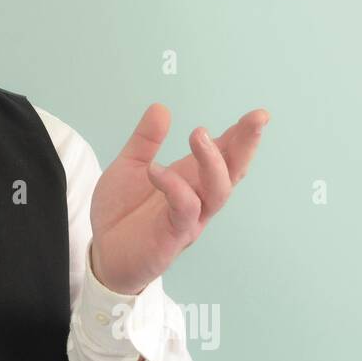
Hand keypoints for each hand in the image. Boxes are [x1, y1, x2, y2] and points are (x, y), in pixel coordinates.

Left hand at [89, 103, 268, 294]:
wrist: (102, 252)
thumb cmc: (121, 212)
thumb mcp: (130, 166)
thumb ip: (145, 140)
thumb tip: (161, 108)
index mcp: (191, 179)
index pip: (224, 155)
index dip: (242, 135)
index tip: (259, 115)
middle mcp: (198, 198)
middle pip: (233, 172)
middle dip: (247, 145)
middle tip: (255, 120)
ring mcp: (189, 219)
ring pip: (218, 191)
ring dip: (213, 161)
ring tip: (198, 134)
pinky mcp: (174, 236)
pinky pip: (184, 208)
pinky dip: (174, 186)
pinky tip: (155, 170)